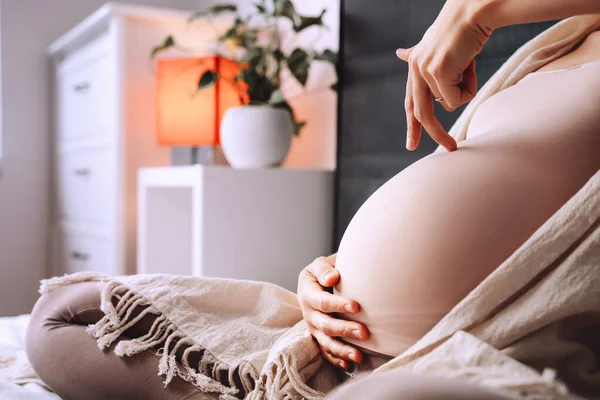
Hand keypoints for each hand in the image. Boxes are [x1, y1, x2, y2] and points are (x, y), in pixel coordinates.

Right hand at [297, 254, 368, 369]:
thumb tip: (333, 278)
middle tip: (364, 332)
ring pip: (326, 342)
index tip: (356, 306)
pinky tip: (350, 365)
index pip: (322, 302)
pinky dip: (337, 360)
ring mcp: (313, 328)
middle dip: (344, 330)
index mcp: (307, 293)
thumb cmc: (322, 272)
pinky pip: (326, 352)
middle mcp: (309, 313)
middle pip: (325, 325)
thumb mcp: (318, 265)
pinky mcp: (319, 337)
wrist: (316, 282)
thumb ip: (323, 269)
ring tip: (359, 356)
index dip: (338, 305)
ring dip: (342, 350)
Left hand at [396, 0, 490, 151]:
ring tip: (469, 66)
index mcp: (414, 64)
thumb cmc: (462, 29)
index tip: (411, 144)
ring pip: (447, 104)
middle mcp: (415, 68)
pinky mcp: (438, 72)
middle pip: (420, 112)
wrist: (473, 12)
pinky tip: (470, 64)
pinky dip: (469, 87)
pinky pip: (456, 98)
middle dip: (435, 133)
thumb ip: (419, 57)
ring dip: (466, 90)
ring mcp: (425, 71)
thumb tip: (399, 53)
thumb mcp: (438, 47)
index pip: (410, 100)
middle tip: (450, 147)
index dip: (411, 124)